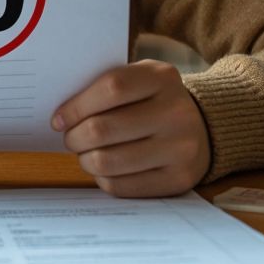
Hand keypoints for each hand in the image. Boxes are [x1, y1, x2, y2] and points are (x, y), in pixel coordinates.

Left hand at [52, 59, 210, 197]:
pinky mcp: (178, 180)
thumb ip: (108, 87)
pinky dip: (103, 178)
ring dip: (85, 160)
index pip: (111, 88)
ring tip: (85, 154)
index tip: (59, 119)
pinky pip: (121, 186)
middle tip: (70, 138)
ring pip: (108, 161)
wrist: (204, 128)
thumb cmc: (155, 101)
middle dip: (74, 137)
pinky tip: (106, 169)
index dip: (76, 106)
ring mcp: (180, 149)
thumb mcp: (142, 79)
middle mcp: (176, 112)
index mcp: (163, 78)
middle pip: (102, 129)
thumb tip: (62, 116)